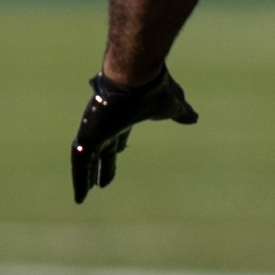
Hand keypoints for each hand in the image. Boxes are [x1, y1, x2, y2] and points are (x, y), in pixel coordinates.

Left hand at [70, 68, 198, 202]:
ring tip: (83, 196)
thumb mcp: (171, 106)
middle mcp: (107, 122)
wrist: (138, 77)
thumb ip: (180, 112)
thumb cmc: (154, 88)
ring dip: (86, 176)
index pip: (119, 134)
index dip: (117, 147)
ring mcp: (95, 129)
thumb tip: (194, 117)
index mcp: (124, 115)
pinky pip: (80, 163)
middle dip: (102, 165)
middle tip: (100, 183)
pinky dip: (79, 180)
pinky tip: (79, 198)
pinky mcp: (87, 136)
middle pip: (103, 149)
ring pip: (86, 159)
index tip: (117, 153)